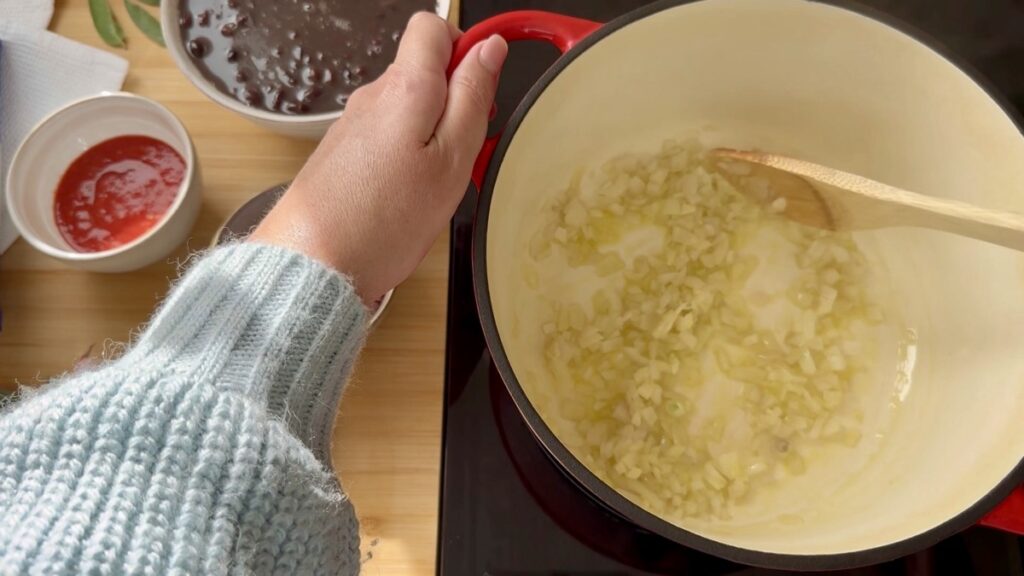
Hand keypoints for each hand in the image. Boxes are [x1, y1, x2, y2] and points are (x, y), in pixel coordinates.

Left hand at [249, 13, 507, 303]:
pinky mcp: (341, 152)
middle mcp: (372, 96)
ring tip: (434, 182)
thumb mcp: (452, 159)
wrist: (314, 262)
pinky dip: (405, 155)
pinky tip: (406, 195)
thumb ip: (473, 97)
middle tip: (464, 150)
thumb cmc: (386, 220)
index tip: (482, 87)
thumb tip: (489, 48)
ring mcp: (353, 123)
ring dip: (430, 133)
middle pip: (422, 70)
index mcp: (405, 88)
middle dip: (453, 100)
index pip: (433, 27)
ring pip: (406, 108)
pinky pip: (386, 136)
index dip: (465, 48)